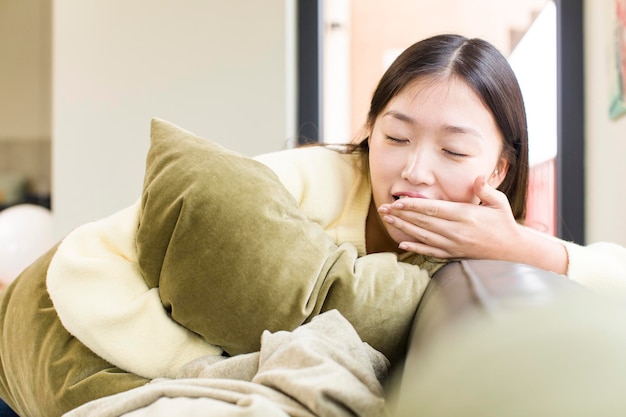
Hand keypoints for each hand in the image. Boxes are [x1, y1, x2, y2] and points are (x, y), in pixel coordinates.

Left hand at [378, 176, 520, 260]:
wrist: (513, 250)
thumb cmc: (504, 223)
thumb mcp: (499, 203)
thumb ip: (486, 189)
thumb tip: (479, 177)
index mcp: (465, 215)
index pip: (433, 209)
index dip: (413, 206)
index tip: (397, 201)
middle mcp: (456, 231)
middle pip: (423, 222)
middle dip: (401, 215)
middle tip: (383, 209)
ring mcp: (453, 245)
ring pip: (423, 236)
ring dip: (403, 228)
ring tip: (388, 220)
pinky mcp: (454, 255)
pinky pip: (430, 252)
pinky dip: (415, 248)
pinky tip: (402, 244)